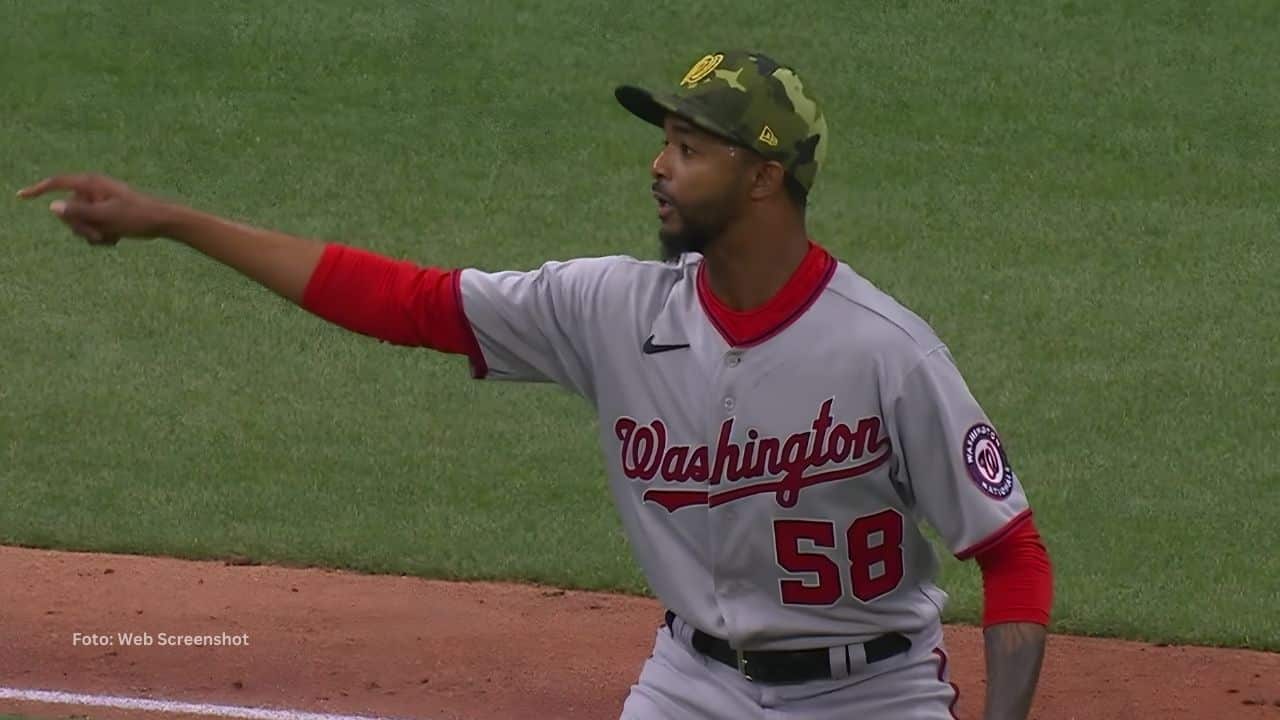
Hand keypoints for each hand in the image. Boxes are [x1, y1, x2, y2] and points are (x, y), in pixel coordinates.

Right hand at [16, 174, 174, 245]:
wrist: (163, 222)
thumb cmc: (137, 216)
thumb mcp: (106, 217)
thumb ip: (78, 212)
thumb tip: (53, 207)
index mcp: (91, 184)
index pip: (57, 183)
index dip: (38, 189)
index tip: (21, 196)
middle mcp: (93, 191)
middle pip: (68, 211)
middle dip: (80, 226)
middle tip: (99, 234)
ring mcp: (99, 202)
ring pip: (80, 223)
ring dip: (92, 233)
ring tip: (111, 236)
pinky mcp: (106, 213)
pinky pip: (93, 227)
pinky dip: (101, 235)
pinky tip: (116, 238)